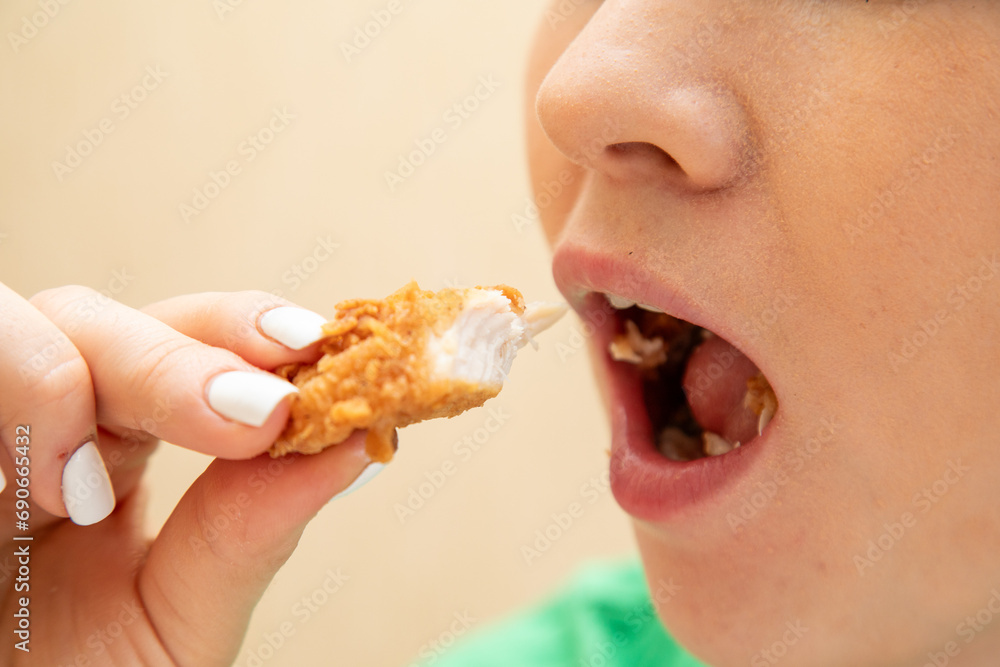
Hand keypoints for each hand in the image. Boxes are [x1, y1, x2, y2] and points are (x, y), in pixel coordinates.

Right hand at [0, 285, 375, 664]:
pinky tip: (36, 493)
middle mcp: (49, 428)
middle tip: (251, 413)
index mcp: (118, 453)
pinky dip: (7, 407)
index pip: (185, 344)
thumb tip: (356, 445)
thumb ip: (250, 534)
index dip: (242, 329)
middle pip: (102, 320)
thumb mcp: (178, 622)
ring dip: (63, 382)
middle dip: (177, 359)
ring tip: (81, 494)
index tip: (310, 344)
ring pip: (24, 326)